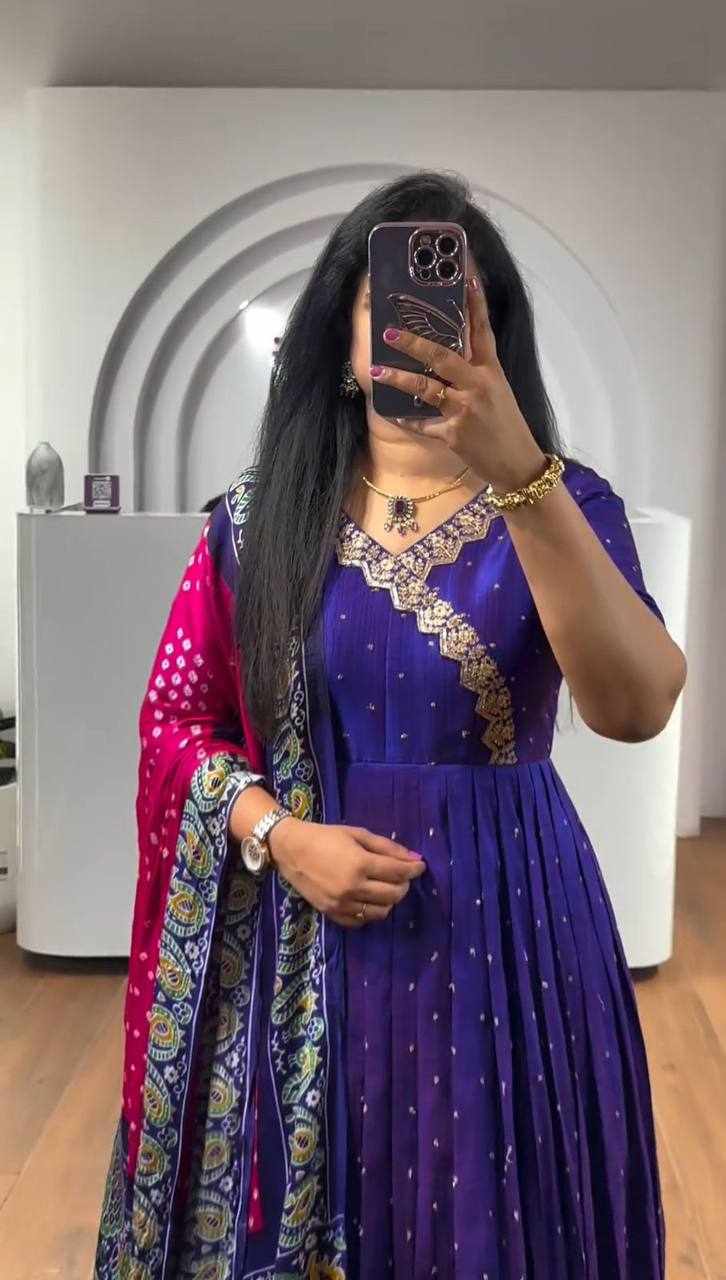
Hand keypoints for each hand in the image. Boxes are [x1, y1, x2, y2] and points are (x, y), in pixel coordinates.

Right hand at [267, 816, 426, 927]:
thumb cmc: (325, 836)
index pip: (399, 873)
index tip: (420, 866)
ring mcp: (342, 904)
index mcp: (360, 864)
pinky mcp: (332, 914)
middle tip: (401, 875)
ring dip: (389, 900)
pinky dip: (371, 912)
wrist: (290, 849)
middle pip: (394, 895)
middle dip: (404, 885)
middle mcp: (353, 888)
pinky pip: (362, 921)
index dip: (414, 869)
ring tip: (385, 887)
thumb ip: (387, 847)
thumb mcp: (358, 834)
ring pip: (381, 912)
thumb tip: (414, 858)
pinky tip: (368, 898)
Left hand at [370, 277, 546, 492]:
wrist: (518, 464)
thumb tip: (445, 359)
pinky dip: (406, 419)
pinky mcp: (453, 434)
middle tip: (389, 333)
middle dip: (414, 343)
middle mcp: (478, 385)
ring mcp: (465, 410)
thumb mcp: (498, 393)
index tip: (467, 278)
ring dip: (398, 378)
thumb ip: (475, 374)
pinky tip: (392, 413)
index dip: (475, 304)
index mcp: (491, 371)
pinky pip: (422, 424)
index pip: (483, 331)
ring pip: (426, 388)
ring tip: (376, 371)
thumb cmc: (507, 426)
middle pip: (443, 356)